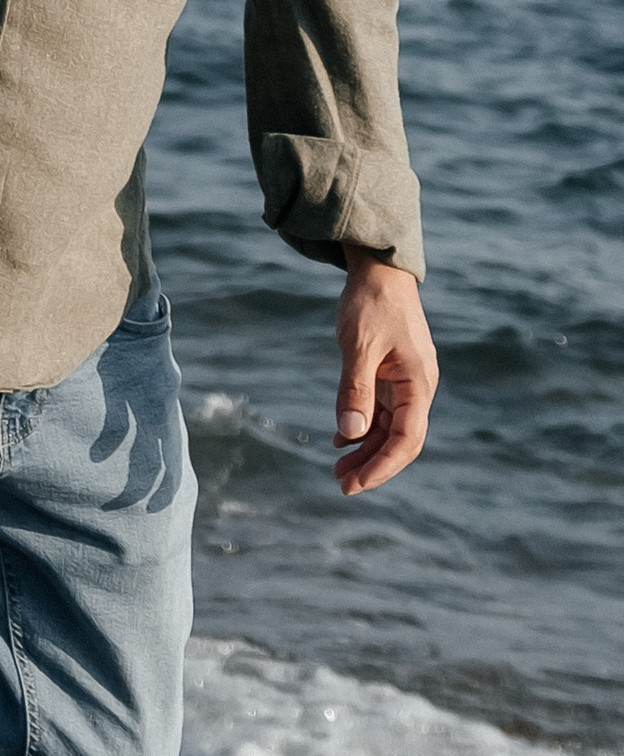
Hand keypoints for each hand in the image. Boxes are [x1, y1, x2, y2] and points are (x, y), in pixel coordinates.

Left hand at [332, 253, 436, 493]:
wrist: (378, 270)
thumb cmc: (371, 303)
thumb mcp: (359, 346)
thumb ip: (355, 389)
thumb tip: (350, 434)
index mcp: (418, 383)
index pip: (407, 438)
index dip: (382, 465)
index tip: (356, 483)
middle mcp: (417, 387)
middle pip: (400, 439)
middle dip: (373, 465)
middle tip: (342, 485)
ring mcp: (404, 382)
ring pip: (389, 428)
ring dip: (365, 450)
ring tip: (337, 469)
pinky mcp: (390, 375)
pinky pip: (380, 412)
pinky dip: (362, 428)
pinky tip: (341, 441)